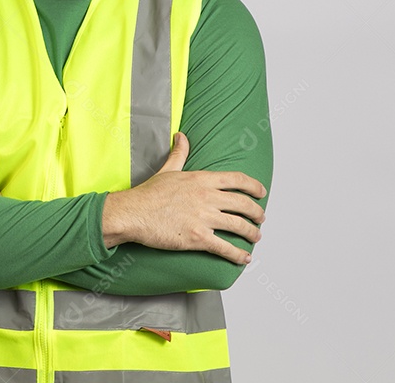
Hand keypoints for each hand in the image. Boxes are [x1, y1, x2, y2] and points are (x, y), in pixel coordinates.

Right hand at [102, 132, 265, 263]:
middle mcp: (207, 197)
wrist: (133, 213)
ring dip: (252, 233)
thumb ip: (179, 153)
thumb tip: (181, 137)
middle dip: (257, 212)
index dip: (253, 186)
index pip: (237, 180)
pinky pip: (225, 247)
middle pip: (243, 204)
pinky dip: (238, 254)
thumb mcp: (167, 170)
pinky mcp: (197, 237)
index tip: (261, 192)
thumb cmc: (148, 194)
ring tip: (256, 237)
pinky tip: (244, 257)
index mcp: (201, 179)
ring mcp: (203, 218)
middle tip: (261, 217)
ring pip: (239, 226)